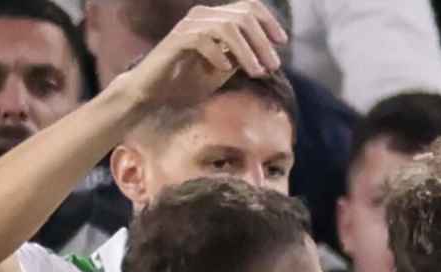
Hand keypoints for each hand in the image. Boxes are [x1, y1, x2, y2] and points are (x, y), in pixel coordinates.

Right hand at [117, 1, 286, 109]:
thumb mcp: (227, 67)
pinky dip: (218, 54)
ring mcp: (188, 26)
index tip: (282, 42)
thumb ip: (245, 56)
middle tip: (273, 66)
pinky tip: (225, 70)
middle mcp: (203, 16)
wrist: (158, 94)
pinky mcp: (176, 40)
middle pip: (242, 16)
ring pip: (226, 26)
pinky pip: (202, 39)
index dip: (269, 21)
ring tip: (256, 72)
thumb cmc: (191, 80)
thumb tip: (271, 54)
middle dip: (262, 42)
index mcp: (217, 19)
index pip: (248, 7)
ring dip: (246, 51)